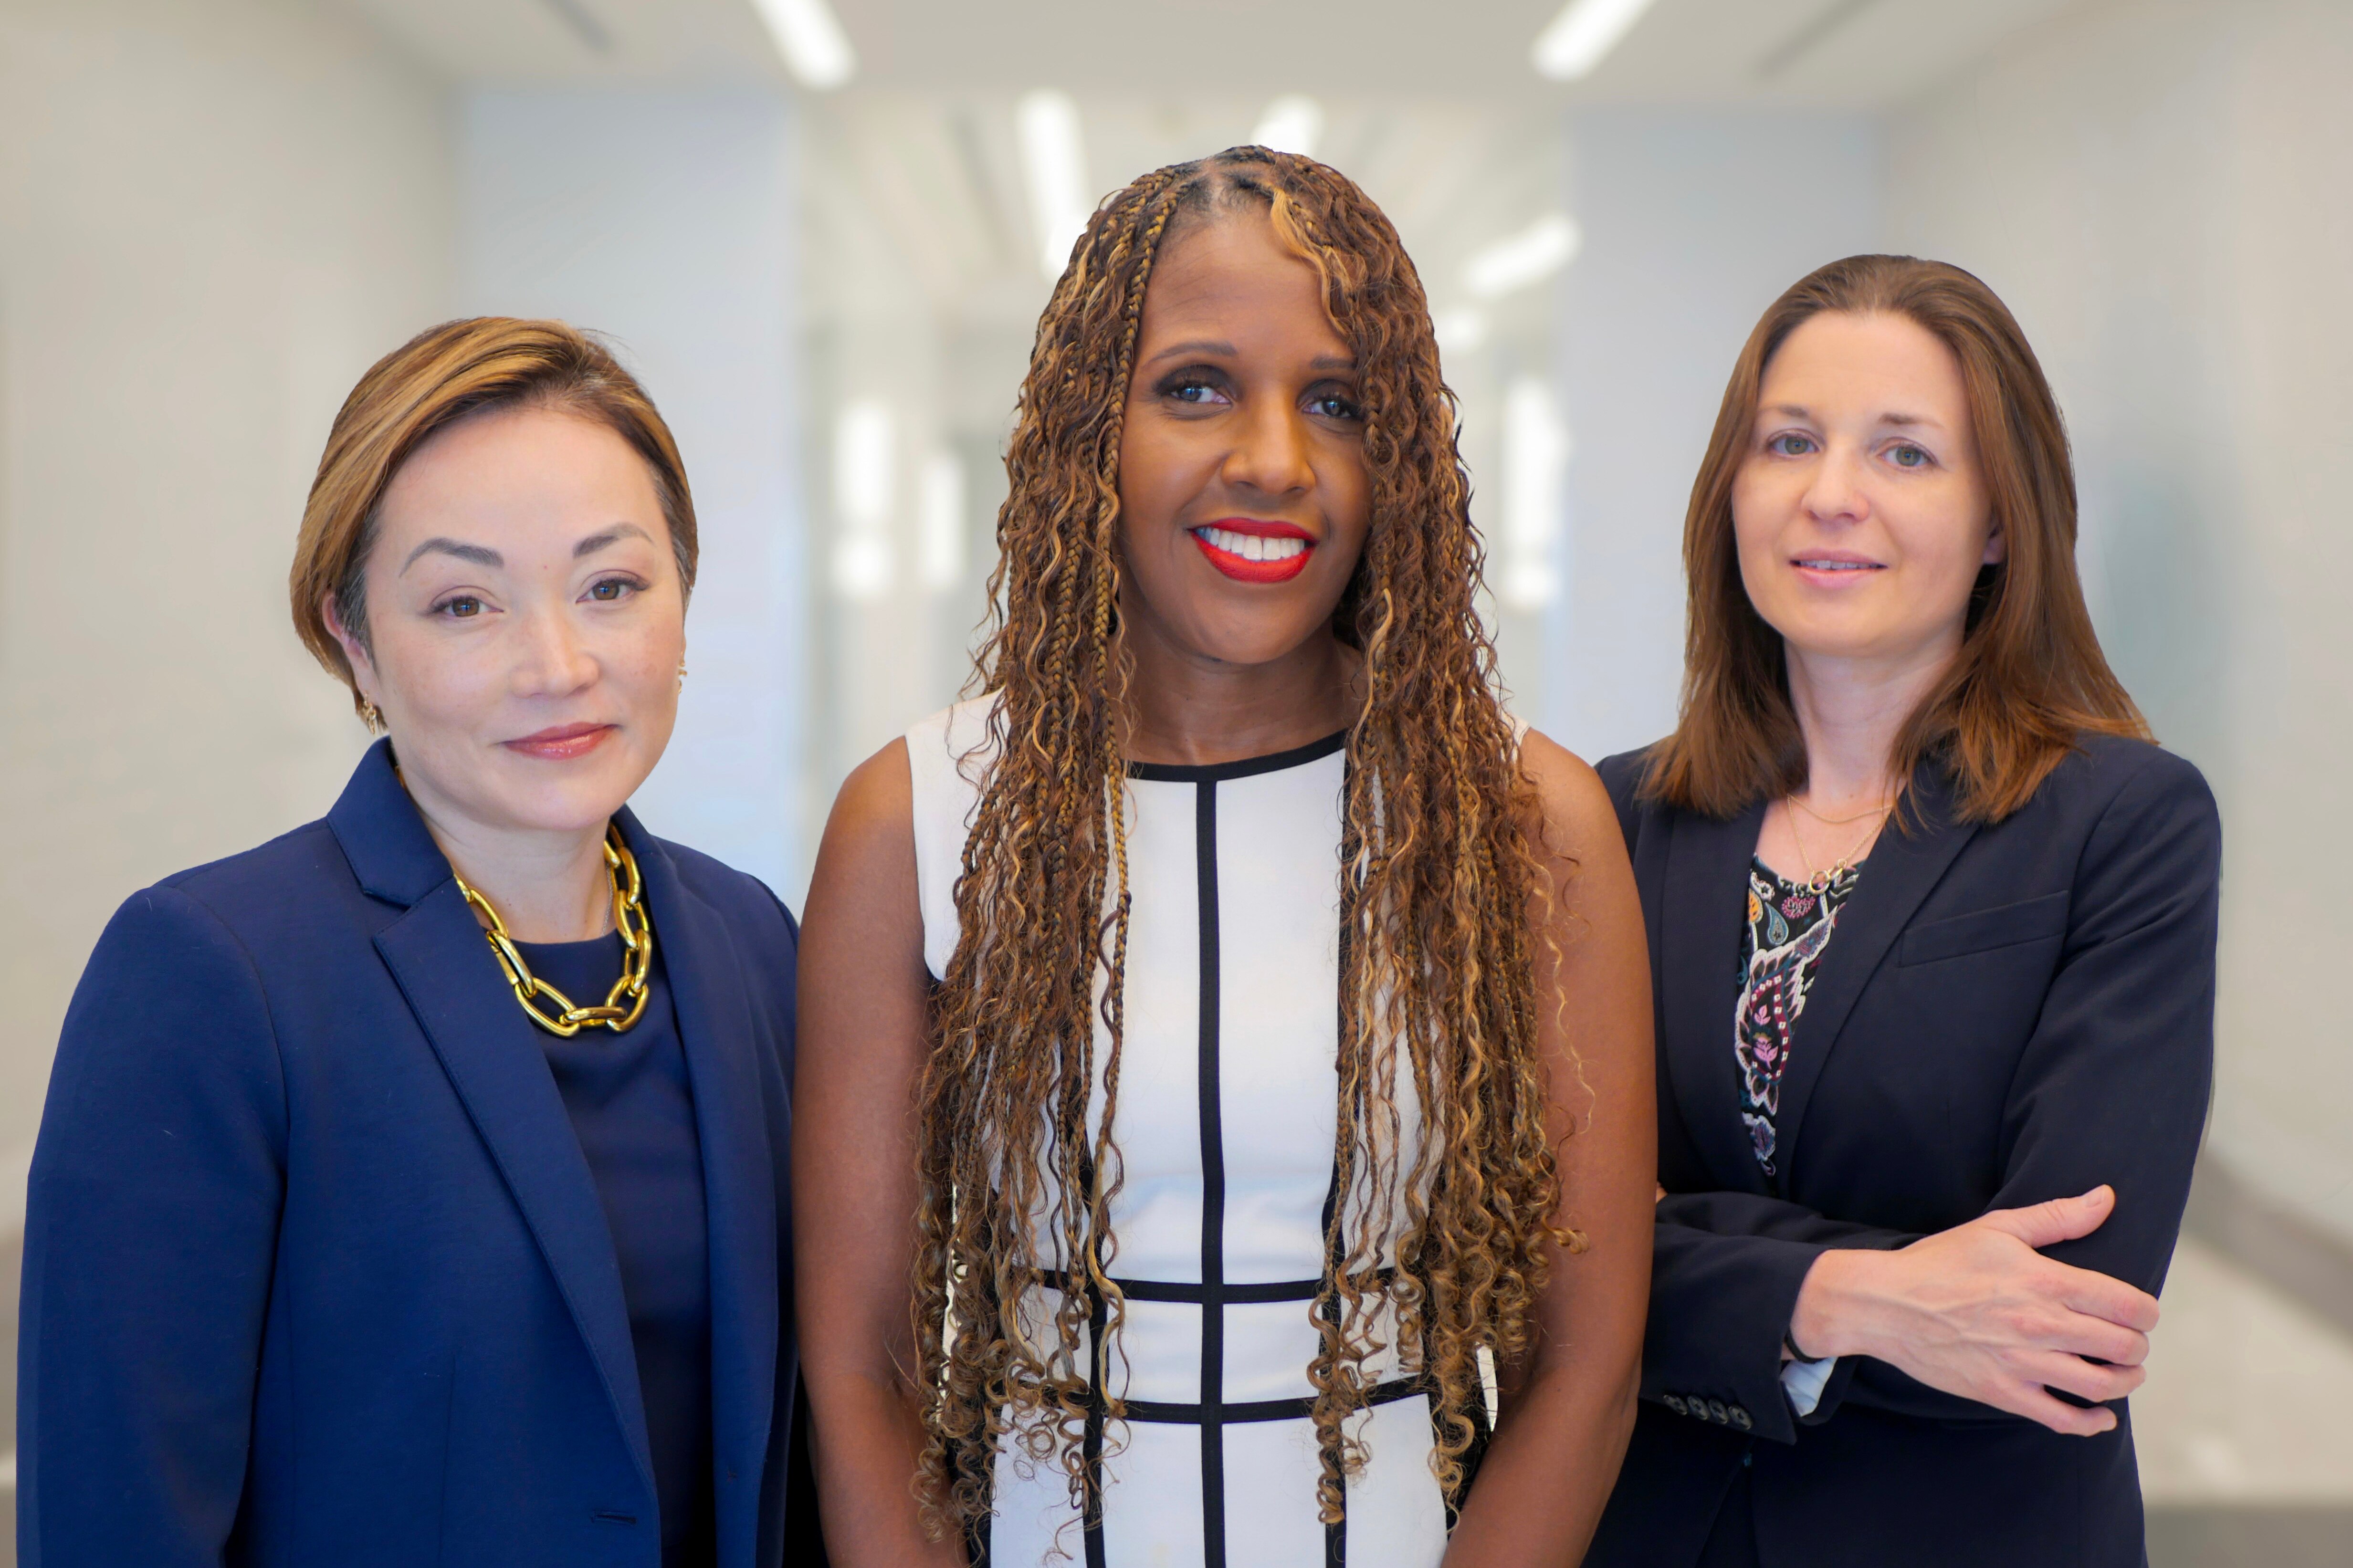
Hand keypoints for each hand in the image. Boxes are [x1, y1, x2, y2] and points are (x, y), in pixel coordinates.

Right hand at [1787, 1185, 2158, 1435]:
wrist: (1887, 1304)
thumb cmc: (1940, 1262)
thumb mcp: (1998, 1228)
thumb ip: (2058, 1215)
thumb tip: (2106, 1197)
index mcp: (2045, 1282)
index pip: (2128, 1305)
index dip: (2147, 1312)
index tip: (2140, 1313)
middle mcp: (2041, 1325)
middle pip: (2123, 1347)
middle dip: (2137, 1346)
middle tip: (2128, 1342)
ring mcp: (2023, 1364)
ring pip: (2102, 1386)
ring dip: (2124, 1381)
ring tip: (2121, 1372)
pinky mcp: (2003, 1393)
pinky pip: (2062, 1419)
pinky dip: (2092, 1422)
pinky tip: (2100, 1415)